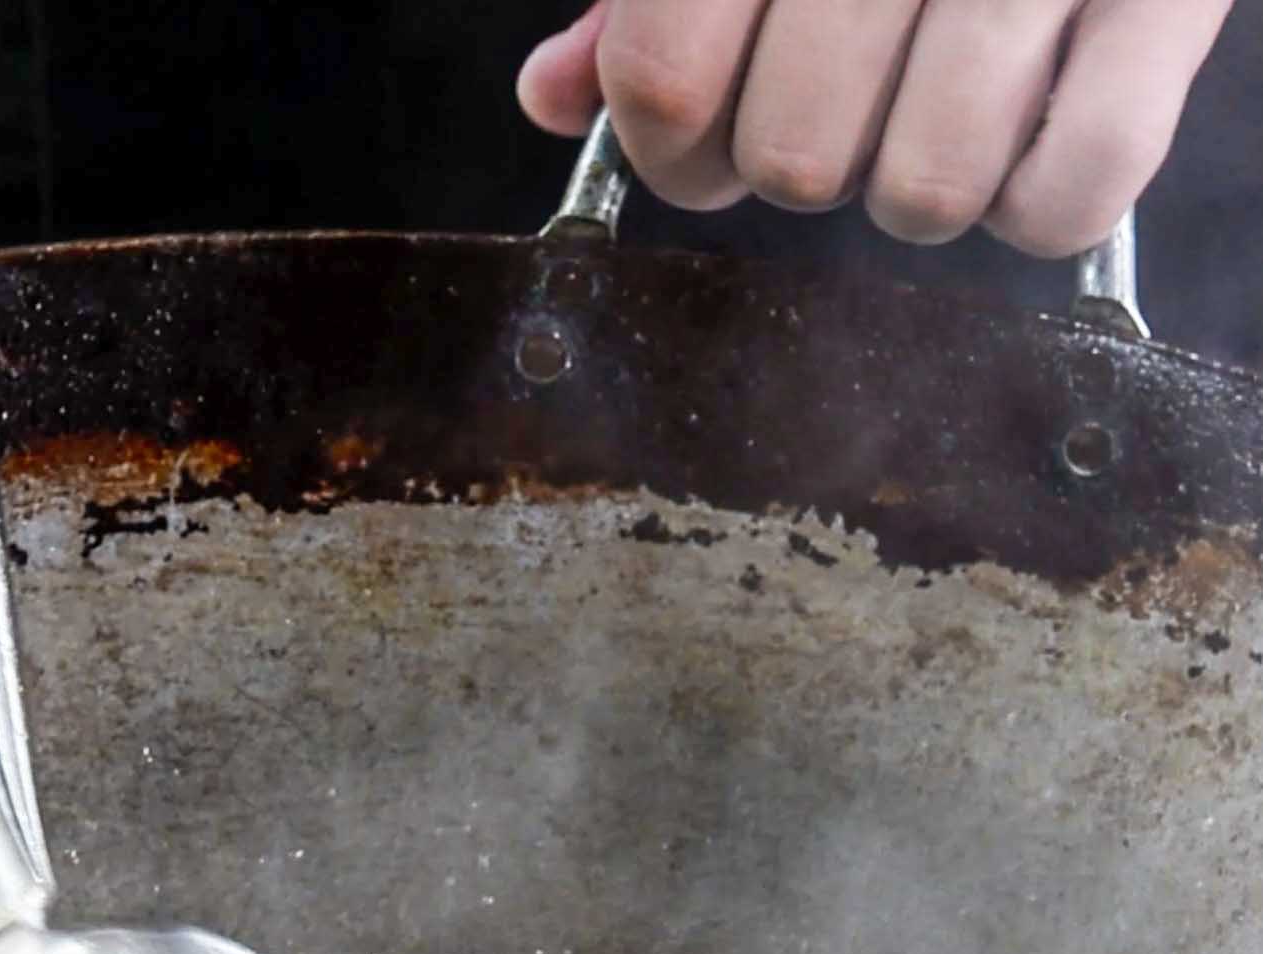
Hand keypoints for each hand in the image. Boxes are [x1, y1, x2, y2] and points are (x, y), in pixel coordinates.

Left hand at [519, 0, 1231, 258]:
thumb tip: (557, 94)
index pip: (662, 83)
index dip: (672, 146)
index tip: (702, 131)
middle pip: (792, 160)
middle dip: (805, 158)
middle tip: (852, 93)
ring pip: (924, 194)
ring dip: (920, 184)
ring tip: (950, 94)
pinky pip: (1065, 192)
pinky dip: (1039, 200)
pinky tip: (1032, 126)